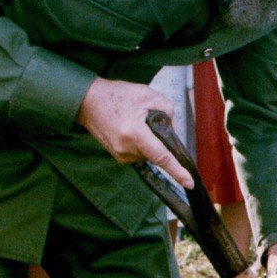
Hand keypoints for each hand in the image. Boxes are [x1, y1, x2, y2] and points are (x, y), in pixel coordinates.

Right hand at [76, 76, 193, 187]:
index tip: (188, 183)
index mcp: (134, 133)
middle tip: (147, 117)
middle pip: (156, 152)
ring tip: (134, 121)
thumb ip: (167, 111)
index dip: (176, 171)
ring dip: (149, 140)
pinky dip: (141, 143)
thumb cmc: (116, 95)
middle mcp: (126, 148)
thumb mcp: (147, 95)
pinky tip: (131, 128)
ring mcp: (120, 155)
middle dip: (159, 139)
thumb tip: (172, 130)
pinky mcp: (118, 156)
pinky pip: (139, 153)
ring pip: (148, 154)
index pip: (160, 156)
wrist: (88, 101)